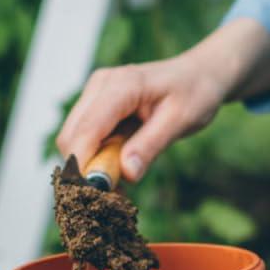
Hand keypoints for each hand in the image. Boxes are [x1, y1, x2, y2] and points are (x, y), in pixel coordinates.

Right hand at [56, 51, 226, 183]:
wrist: (198, 74)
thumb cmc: (194, 92)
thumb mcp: (181, 120)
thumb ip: (151, 145)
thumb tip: (126, 174)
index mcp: (122, 85)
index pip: (87, 129)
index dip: (83, 164)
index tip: (94, 195)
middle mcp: (100, 85)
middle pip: (71, 136)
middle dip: (85, 169)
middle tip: (115, 195)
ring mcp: (95, 93)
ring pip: (73, 138)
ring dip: (90, 166)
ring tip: (121, 185)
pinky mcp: (96, 103)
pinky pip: (83, 136)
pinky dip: (95, 157)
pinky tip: (119, 168)